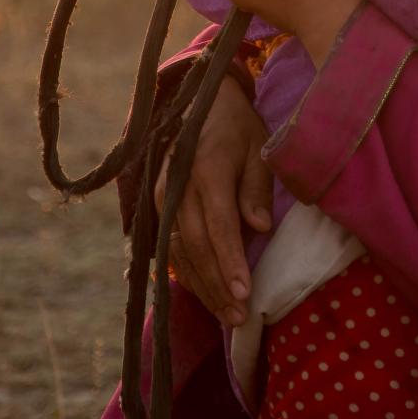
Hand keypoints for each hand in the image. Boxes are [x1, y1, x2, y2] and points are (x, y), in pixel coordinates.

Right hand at [155, 72, 272, 326]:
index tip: (245, 292)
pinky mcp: (157, 206)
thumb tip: (260, 227)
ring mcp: (162, 197)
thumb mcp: (259, 146)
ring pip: (179, 252)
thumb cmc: (237, 126)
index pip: (218, 223)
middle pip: (196, 245)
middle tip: (239, 317)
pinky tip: (206, 294)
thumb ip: (258, 186)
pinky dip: (187, 273)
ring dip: (202, 287)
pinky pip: (170, 247)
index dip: (231, 261)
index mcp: (206, 167)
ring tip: (227, 315)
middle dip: (218, 284)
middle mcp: (177, 185)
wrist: (197, 102)